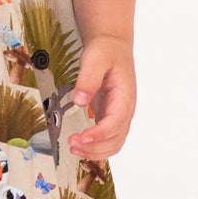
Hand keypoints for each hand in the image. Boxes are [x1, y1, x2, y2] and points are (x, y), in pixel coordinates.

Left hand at [67, 35, 134, 160]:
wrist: (112, 48)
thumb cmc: (106, 52)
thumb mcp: (95, 60)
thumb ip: (88, 80)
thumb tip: (79, 101)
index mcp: (124, 96)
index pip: (116, 122)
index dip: (100, 134)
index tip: (83, 138)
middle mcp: (125, 110)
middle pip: (116, 138)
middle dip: (95, 146)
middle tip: (72, 144)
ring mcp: (119, 115)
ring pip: (114, 143)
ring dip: (95, 151)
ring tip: (73, 149)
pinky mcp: (110, 116)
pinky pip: (107, 138)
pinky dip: (96, 147)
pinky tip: (80, 146)